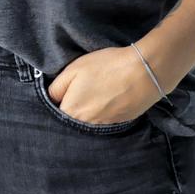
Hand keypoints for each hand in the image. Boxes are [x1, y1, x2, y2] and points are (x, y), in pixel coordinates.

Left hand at [46, 45, 162, 125]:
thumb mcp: (74, 69)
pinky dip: (106, 111)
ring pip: (90, 121)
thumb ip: (57, 87)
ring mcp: (103, 126)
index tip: (67, 90)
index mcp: (71, 111)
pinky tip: (111, 97)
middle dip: (75, 107)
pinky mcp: (119, 124)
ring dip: (91, 110)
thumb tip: (52, 97)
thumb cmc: (106, 67)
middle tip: (84, 90)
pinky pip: (105, 120)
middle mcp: (85, 124)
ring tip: (99, 92)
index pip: (56, 113)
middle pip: (72, 120)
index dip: (60, 100)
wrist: (143, 73)